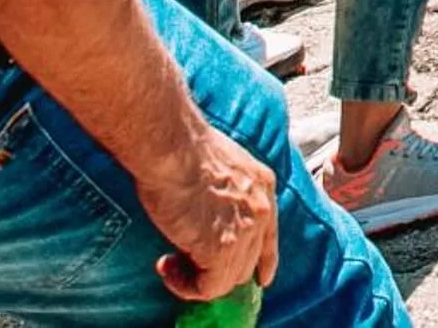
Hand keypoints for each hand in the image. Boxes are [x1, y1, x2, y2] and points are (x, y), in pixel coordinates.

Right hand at [139, 121, 279, 303]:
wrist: (175, 149)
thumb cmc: (185, 151)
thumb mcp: (223, 167)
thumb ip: (228, 195)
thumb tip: (211, 221)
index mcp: (264, 186)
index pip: (271, 236)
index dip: (265, 262)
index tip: (261, 279)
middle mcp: (262, 209)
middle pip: (248, 263)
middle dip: (218, 271)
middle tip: (184, 263)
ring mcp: (245, 231)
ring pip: (228, 280)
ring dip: (196, 279)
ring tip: (170, 263)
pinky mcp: (222, 249)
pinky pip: (207, 288)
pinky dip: (184, 285)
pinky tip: (166, 266)